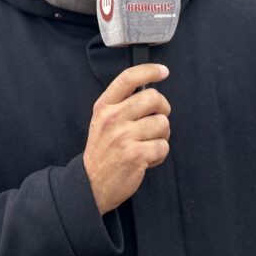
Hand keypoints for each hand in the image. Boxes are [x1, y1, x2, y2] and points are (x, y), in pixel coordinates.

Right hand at [83, 64, 170, 215]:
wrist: (92, 184)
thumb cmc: (102, 152)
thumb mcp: (102, 121)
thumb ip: (121, 105)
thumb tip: (150, 93)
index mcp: (104, 107)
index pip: (128, 78)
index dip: (149, 71)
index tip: (163, 71)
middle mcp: (113, 118)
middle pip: (153, 98)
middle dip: (163, 109)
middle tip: (156, 120)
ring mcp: (124, 136)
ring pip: (162, 124)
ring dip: (161, 136)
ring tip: (146, 144)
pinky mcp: (136, 154)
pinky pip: (163, 146)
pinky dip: (159, 154)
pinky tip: (146, 158)